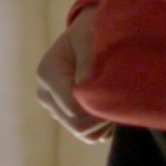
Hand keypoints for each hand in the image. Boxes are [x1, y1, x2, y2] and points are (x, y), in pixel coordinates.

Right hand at [36, 6, 111, 142]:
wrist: (88, 34)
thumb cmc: (92, 31)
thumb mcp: (91, 40)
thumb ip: (89, 66)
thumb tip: (89, 94)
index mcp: (47, 74)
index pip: (74, 108)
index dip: (99, 107)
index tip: (118, 92)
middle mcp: (45, 94)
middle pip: (78, 124)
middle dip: (103, 115)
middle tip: (120, 96)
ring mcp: (54, 107)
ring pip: (84, 133)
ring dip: (105, 121)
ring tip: (115, 98)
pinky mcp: (65, 116)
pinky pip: (88, 135)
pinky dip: (103, 126)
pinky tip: (109, 106)